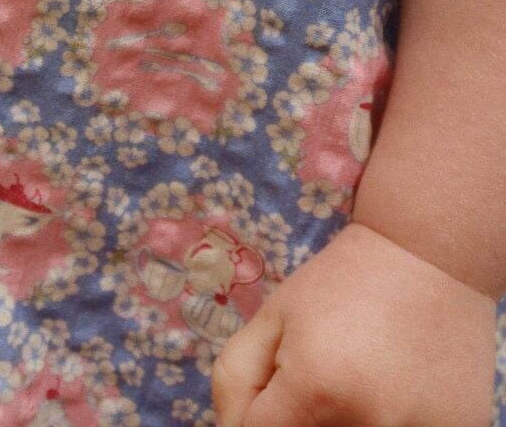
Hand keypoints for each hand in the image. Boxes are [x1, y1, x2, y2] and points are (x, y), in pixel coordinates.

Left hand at [210, 220, 497, 425]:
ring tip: (361, 376)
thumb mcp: (272, 317)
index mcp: (317, 389)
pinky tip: (398, 385)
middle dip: (302, 414)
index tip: (277, 385)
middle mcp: (371, 425)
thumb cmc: (341, 282)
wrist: (430, 257)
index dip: (258, 414)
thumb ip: (236, 381)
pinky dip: (390, 419)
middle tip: (324, 373)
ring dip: (344, 417)